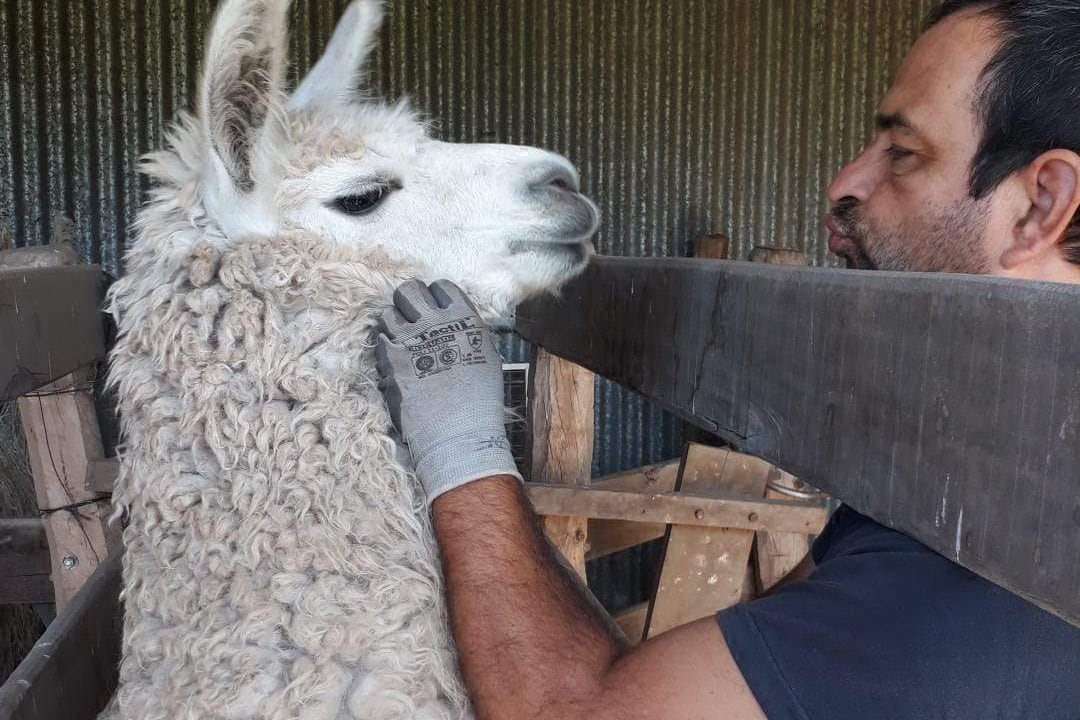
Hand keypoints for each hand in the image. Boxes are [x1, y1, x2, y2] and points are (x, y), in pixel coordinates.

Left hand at [375, 279, 521, 502]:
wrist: (458, 432)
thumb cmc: (479, 400)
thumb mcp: (487, 356)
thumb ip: (468, 332)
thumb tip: (455, 323)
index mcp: (464, 319)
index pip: (441, 288)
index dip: (436, 297)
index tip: (435, 308)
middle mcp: (434, 322)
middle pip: (409, 291)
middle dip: (409, 302)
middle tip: (412, 319)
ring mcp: (409, 340)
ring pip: (388, 314)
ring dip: (395, 326)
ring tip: (403, 343)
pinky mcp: (389, 359)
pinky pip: (380, 341)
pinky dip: (387, 349)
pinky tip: (397, 362)